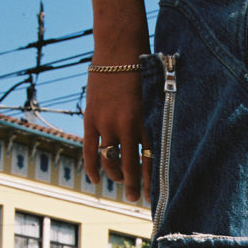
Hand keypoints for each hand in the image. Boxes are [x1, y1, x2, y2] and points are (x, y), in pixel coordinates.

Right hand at [82, 65, 149, 202]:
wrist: (120, 48)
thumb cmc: (144, 72)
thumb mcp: (155, 99)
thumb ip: (154, 122)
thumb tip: (158, 146)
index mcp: (147, 122)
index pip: (151, 160)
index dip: (151, 181)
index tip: (154, 195)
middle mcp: (128, 126)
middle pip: (132, 166)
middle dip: (133, 186)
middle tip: (134, 199)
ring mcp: (108, 122)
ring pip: (110, 160)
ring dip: (115, 176)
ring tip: (119, 182)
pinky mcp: (92, 118)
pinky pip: (90, 150)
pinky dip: (92, 167)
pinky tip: (96, 180)